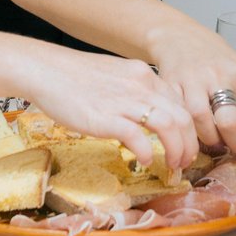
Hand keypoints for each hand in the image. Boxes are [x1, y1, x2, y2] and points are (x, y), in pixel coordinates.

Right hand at [25, 48, 198, 170]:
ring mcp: (125, 101)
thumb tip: (147, 114)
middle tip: (186, 161)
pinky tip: (146, 160)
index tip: (186, 143)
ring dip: (176, 150)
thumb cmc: (74, 76)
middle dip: (189, 143)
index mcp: (144, 75)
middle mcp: (141, 85)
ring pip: (169, 126)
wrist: (46, 70)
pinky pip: (139, 137)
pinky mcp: (106, 117)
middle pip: (182, 116)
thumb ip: (134, 92)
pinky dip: (148, 152)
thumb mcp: (115, 76)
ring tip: (172, 165)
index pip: (180, 102)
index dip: (188, 127)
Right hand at [146, 21, 235, 182]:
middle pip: (230, 124)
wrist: (178, 36)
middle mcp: (218, 76)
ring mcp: (192, 81)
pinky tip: (196, 134)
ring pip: (204, 126)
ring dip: (212, 142)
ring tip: (216, 142)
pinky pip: (182, 119)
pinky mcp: (170, 87)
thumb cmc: (215, 58)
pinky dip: (190, 134)